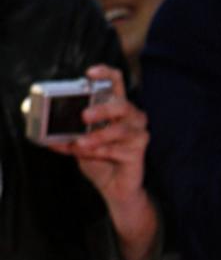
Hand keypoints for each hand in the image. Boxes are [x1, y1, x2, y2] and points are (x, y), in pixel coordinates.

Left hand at [45, 66, 146, 201]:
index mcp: (115, 107)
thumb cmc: (98, 159)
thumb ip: (64, 134)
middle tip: (83, 116)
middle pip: (121, 103)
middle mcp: (131, 116)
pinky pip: (118, 148)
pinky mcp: (139, 149)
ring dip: (97, 136)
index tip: (89, 73)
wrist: (112, 186)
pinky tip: (89, 154)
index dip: (105, 74)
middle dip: (102, 109)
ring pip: (120, 128)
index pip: (116, 82)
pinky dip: (100, 151)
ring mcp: (137, 132)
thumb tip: (43, 131)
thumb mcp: (76, 143)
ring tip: (80, 143)